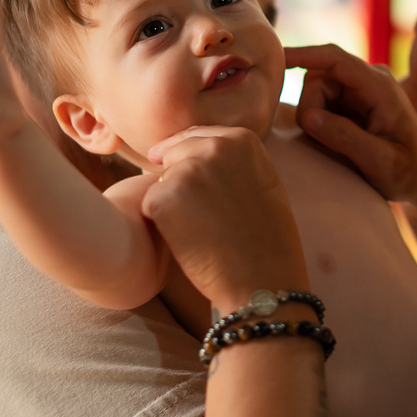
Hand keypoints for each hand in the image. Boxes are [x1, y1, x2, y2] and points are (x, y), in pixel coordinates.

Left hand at [143, 126, 307, 306]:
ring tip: (203, 230)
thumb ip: (234, 159)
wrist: (261, 280)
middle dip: (180, 182)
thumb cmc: (267, 240)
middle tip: (207, 217)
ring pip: (161, 180)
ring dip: (172, 203)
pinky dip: (161, 224)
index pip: (196, 137)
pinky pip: (149, 204)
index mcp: (242, 139)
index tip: (205, 193)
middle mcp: (214, 146)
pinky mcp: (163, 197)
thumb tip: (195, 147)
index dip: (192, 164)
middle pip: (173, 155)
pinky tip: (190, 240)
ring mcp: (187, 170)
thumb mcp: (263, 182)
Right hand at [285, 44, 416, 207]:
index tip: (276, 59)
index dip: (303, 55)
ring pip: (317, 89)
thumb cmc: (409, 173)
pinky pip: (322, 100)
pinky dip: (318, 119)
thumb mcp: (381, 162)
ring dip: (314, 116)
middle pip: (319, 77)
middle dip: (310, 108)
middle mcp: (371, 80)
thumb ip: (346, 138)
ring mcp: (361, 89)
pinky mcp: (353, 100)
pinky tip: (333, 140)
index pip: (336, 60)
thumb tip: (309, 117)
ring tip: (336, 146)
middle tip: (322, 143)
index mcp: (381, 88)